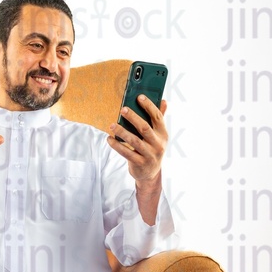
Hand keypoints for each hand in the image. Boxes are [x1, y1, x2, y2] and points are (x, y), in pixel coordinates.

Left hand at [107, 95, 167, 225]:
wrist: (150, 174)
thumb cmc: (152, 149)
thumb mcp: (158, 135)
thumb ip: (159, 118)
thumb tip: (163, 100)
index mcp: (163, 134)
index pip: (157, 117)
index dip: (149, 106)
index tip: (139, 97)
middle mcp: (158, 144)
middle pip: (145, 128)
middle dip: (133, 117)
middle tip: (123, 109)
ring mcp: (149, 155)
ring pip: (134, 141)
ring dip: (122, 132)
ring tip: (112, 125)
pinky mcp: (139, 163)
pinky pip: (126, 153)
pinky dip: (117, 145)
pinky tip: (109, 139)